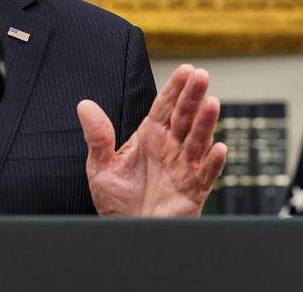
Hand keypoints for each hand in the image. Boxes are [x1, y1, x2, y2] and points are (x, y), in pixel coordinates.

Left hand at [77, 64, 225, 215]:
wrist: (126, 232)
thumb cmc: (116, 201)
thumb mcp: (101, 167)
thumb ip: (97, 136)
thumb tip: (84, 105)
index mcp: (150, 137)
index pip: (164, 107)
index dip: (175, 88)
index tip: (186, 70)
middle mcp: (170, 148)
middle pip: (184, 117)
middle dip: (193, 97)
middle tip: (201, 76)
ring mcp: (183, 168)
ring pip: (198, 140)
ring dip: (206, 122)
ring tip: (212, 102)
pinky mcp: (193, 191)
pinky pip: (206, 175)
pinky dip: (213, 162)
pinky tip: (218, 148)